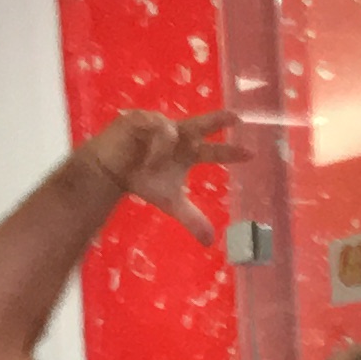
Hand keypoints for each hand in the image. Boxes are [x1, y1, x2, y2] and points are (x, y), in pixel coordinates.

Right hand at [72, 110, 231, 245]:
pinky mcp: (140, 118)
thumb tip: (210, 242)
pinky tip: (146, 157)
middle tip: (236, 117)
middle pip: (201, 124)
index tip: (252, 153)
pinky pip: (155, 129)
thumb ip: (192, 219)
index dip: (230, 152)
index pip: (213, 151)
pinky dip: (155, 145)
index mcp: (188, 151)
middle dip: (217, 119)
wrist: (108, 173)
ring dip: (165, 149)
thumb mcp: (171, 203)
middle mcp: (178, 134)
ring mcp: (159, 124)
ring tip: (152, 164)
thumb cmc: (142, 180)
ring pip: (174, 131)